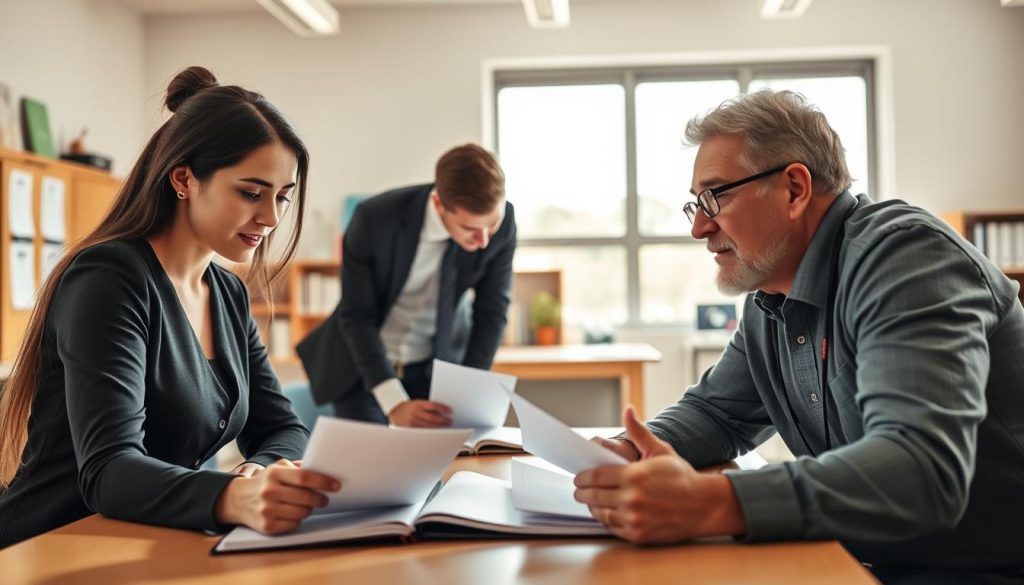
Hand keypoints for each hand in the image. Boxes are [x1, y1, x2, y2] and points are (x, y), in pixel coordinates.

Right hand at [214, 459, 339, 533]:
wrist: (238, 500)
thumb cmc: (266, 482)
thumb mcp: (278, 468)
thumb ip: (299, 468)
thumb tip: (323, 469)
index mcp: (274, 474)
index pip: (304, 478)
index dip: (323, 482)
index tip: (336, 485)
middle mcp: (269, 492)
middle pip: (306, 497)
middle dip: (320, 499)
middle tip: (324, 498)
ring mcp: (267, 510)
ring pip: (302, 512)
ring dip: (309, 509)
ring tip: (306, 505)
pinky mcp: (267, 526)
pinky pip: (294, 524)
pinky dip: (298, 520)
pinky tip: (293, 513)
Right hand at [388, 400, 452, 426]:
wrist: (395, 412)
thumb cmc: (409, 407)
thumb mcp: (418, 403)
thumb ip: (428, 407)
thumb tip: (442, 412)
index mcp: (417, 404)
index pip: (433, 406)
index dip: (443, 408)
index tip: (450, 411)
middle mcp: (414, 413)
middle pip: (432, 418)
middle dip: (443, 420)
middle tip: (450, 421)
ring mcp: (412, 422)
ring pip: (428, 426)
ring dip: (439, 427)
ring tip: (445, 426)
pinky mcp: (410, 429)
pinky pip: (423, 431)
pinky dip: (431, 431)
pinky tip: (437, 431)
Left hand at [573, 406, 745, 543]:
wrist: (704, 506)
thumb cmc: (682, 477)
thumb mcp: (660, 450)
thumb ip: (639, 432)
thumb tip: (628, 410)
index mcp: (634, 476)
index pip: (596, 477)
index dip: (583, 478)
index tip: (579, 478)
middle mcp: (632, 498)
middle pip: (593, 497)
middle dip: (582, 493)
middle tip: (579, 491)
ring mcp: (635, 519)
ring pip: (601, 514)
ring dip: (593, 508)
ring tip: (592, 502)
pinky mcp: (639, 534)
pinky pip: (613, 528)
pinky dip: (607, 521)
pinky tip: (607, 513)